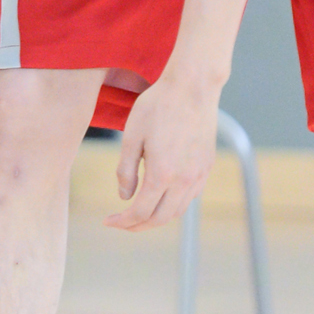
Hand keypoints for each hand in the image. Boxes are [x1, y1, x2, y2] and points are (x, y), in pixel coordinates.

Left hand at [104, 71, 220, 230]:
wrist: (192, 88)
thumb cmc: (157, 106)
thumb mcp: (131, 136)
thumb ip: (126, 170)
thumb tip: (124, 197)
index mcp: (162, 174)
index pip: (140, 212)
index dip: (123, 221)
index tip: (108, 221)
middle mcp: (184, 180)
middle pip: (160, 219)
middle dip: (137, 226)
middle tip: (121, 223)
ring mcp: (198, 175)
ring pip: (177, 211)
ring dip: (156, 218)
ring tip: (138, 214)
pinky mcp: (206, 167)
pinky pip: (189, 197)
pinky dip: (172, 205)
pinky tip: (160, 197)